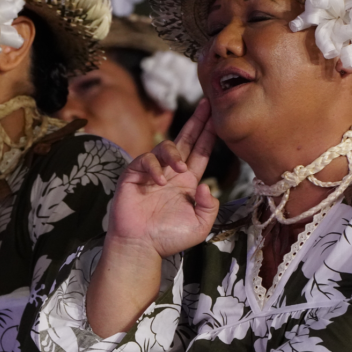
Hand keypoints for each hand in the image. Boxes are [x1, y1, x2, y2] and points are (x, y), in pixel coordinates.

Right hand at [108, 99, 219, 257]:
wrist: (140, 247)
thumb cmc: (169, 238)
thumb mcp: (200, 225)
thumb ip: (210, 206)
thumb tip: (206, 185)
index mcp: (188, 181)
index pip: (201, 152)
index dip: (209, 134)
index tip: (217, 117)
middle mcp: (172, 172)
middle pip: (186, 140)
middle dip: (197, 122)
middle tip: (207, 104)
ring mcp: (153, 172)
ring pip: (166, 147)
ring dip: (174, 153)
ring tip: (180, 169)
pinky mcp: (134, 174)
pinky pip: (145, 159)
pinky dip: (154, 167)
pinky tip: (159, 182)